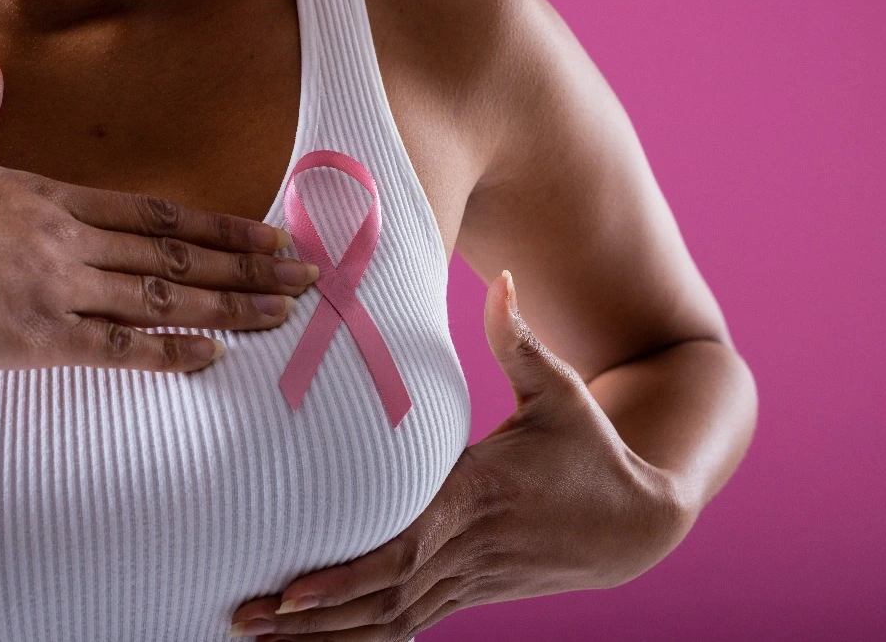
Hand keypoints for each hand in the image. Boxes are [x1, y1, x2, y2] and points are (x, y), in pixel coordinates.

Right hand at [0, 49, 319, 372]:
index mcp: (47, 195)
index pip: (155, 212)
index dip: (218, 225)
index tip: (266, 232)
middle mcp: (67, 238)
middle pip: (178, 252)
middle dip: (248, 266)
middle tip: (306, 274)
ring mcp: (57, 286)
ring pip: (165, 297)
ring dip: (231, 306)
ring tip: (285, 312)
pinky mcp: (35, 335)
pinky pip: (120, 346)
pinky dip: (172, 351)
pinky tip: (214, 355)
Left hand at [229, 270, 694, 640]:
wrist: (640, 523)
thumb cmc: (591, 447)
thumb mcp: (562, 392)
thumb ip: (520, 341)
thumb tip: (505, 279)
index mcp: (480, 496)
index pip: (406, 547)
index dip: (349, 574)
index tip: (294, 588)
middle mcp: (469, 548)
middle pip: (381, 595)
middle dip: (312, 613)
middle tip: (245, 616)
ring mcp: (470, 579)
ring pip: (390, 621)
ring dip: (325, 636)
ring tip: (256, 634)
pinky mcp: (471, 593)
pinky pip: (408, 625)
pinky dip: (360, 639)